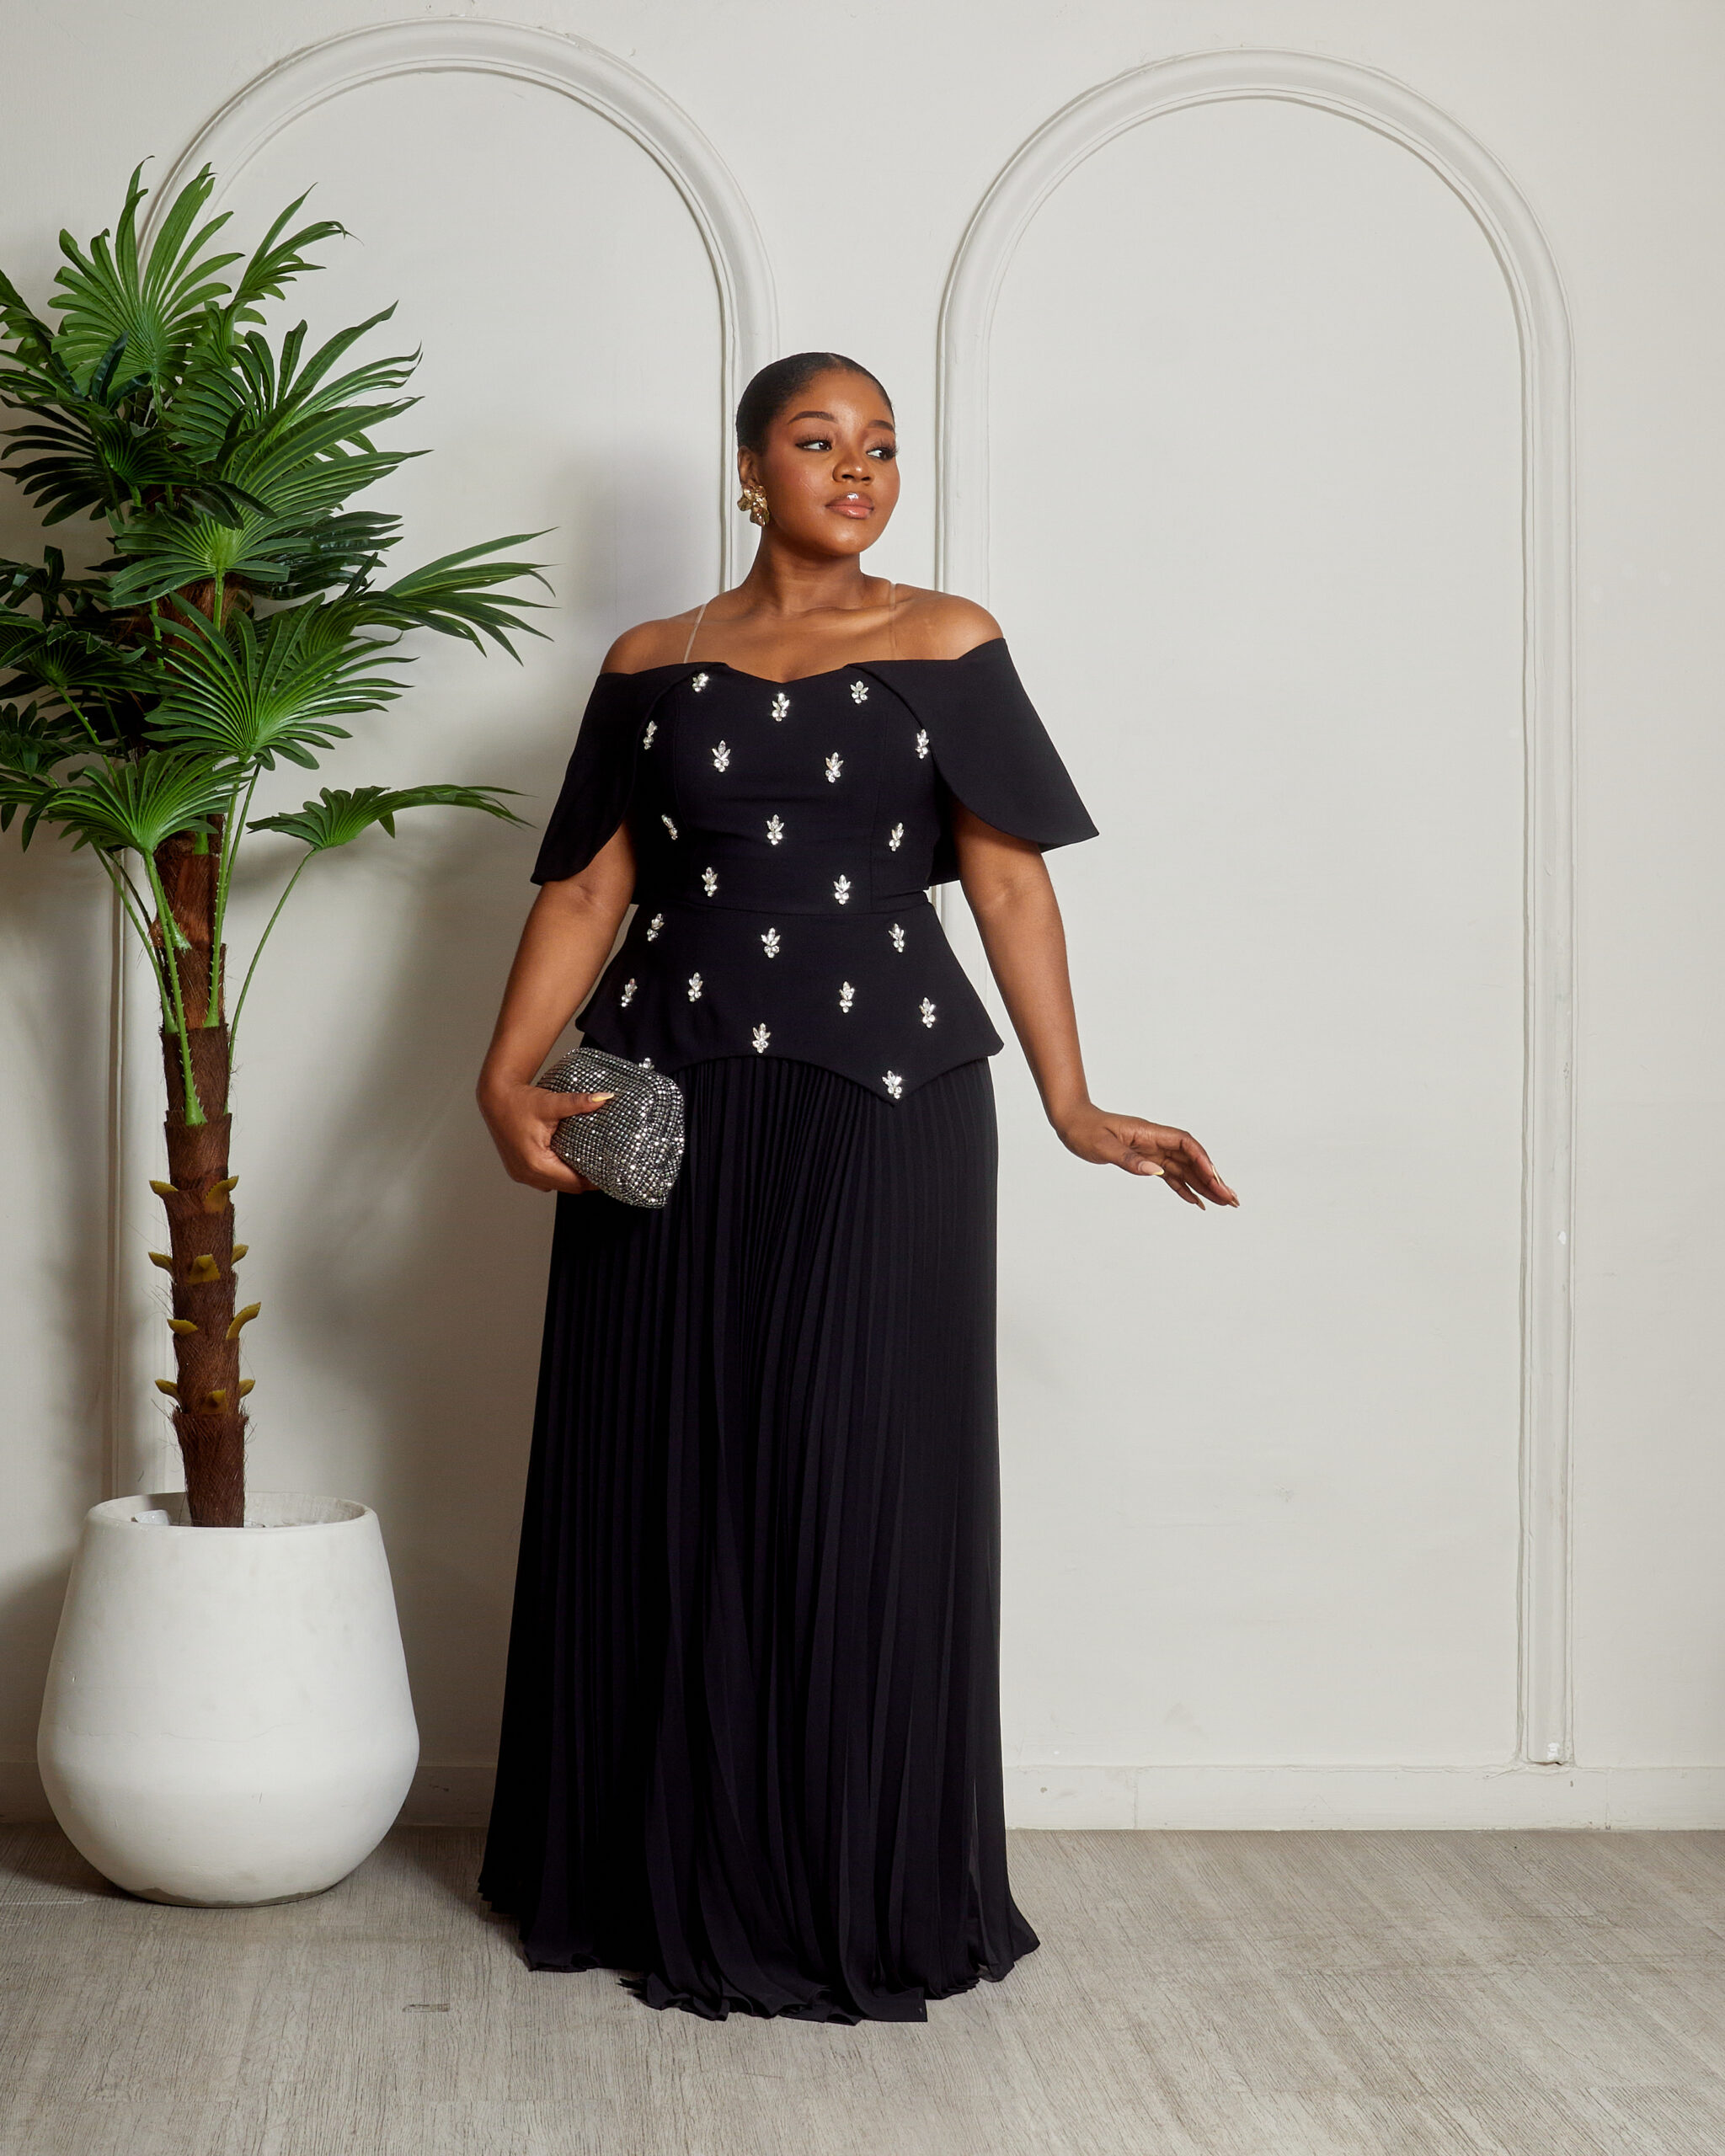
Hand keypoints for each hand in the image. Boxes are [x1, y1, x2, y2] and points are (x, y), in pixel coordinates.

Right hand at [478, 1078, 613, 1194]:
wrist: (495, 1097)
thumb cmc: (518, 1101)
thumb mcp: (551, 1103)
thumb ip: (579, 1103)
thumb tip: (604, 1098)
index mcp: (535, 1163)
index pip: (573, 1183)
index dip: (594, 1180)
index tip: (610, 1172)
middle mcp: (526, 1173)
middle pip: (566, 1188)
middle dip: (584, 1180)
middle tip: (604, 1168)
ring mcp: (520, 1174)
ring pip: (554, 1186)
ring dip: (570, 1178)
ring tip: (588, 1164)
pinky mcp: (518, 1170)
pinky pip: (543, 1180)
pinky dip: (556, 1174)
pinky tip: (567, 1161)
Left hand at [1054, 1103, 1239, 1209]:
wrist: (1072, 1122)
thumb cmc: (1084, 1130)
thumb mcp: (1102, 1147)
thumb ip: (1129, 1159)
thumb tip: (1156, 1171)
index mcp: (1149, 1132)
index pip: (1185, 1144)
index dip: (1202, 1161)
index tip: (1214, 1179)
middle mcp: (1156, 1140)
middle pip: (1192, 1159)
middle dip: (1212, 1178)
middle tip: (1231, 1199)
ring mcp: (1152, 1150)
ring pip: (1185, 1169)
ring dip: (1204, 1186)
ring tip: (1223, 1203)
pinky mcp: (1145, 1159)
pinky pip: (1170, 1175)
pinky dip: (1184, 1188)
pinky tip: (1196, 1202)